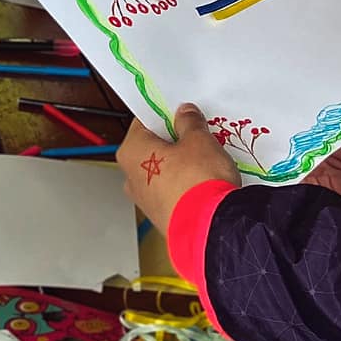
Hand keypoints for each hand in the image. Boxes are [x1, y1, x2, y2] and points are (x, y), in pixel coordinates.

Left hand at [117, 104, 238, 235]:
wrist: (210, 227)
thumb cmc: (197, 181)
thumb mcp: (199, 140)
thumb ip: (189, 122)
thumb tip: (184, 113)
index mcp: (131, 151)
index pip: (143, 121)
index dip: (165, 114)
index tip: (182, 113)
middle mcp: (130, 177)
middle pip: (152, 148)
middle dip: (175, 141)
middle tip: (198, 136)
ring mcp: (144, 200)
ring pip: (162, 172)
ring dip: (181, 164)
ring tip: (206, 161)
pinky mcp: (161, 217)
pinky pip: (171, 192)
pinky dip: (184, 186)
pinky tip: (204, 183)